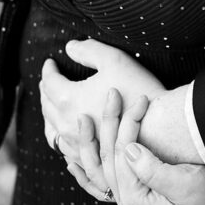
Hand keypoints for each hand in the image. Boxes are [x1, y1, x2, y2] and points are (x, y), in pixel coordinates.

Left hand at [40, 38, 164, 162]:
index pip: (49, 82)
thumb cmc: (136, 90)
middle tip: (49, 80)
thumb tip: (69, 47)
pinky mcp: (87, 157)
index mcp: (69, 99)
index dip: (49, 69)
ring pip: (51, 130)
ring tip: (52, 106)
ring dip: (49, 114)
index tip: (51, 62)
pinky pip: (63, 148)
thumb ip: (88, 50)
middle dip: (46, 90)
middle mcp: (66, 124)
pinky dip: (59, 136)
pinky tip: (65, 133)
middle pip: (47, 106)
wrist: (158, 127)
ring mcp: (75, 144)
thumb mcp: (114, 59)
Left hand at [69, 90, 204, 204]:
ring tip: (80, 118)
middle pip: (107, 156)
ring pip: (97, 166)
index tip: (140, 99)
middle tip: (112, 94)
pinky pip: (97, 182)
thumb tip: (129, 148)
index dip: (128, 123)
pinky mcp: (130, 190)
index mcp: (136, 197)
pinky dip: (83, 170)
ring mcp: (126, 196)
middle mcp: (126, 199)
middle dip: (108, 122)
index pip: (123, 153)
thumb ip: (153, 169)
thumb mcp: (184, 183)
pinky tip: (71, 159)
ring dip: (87, 142)